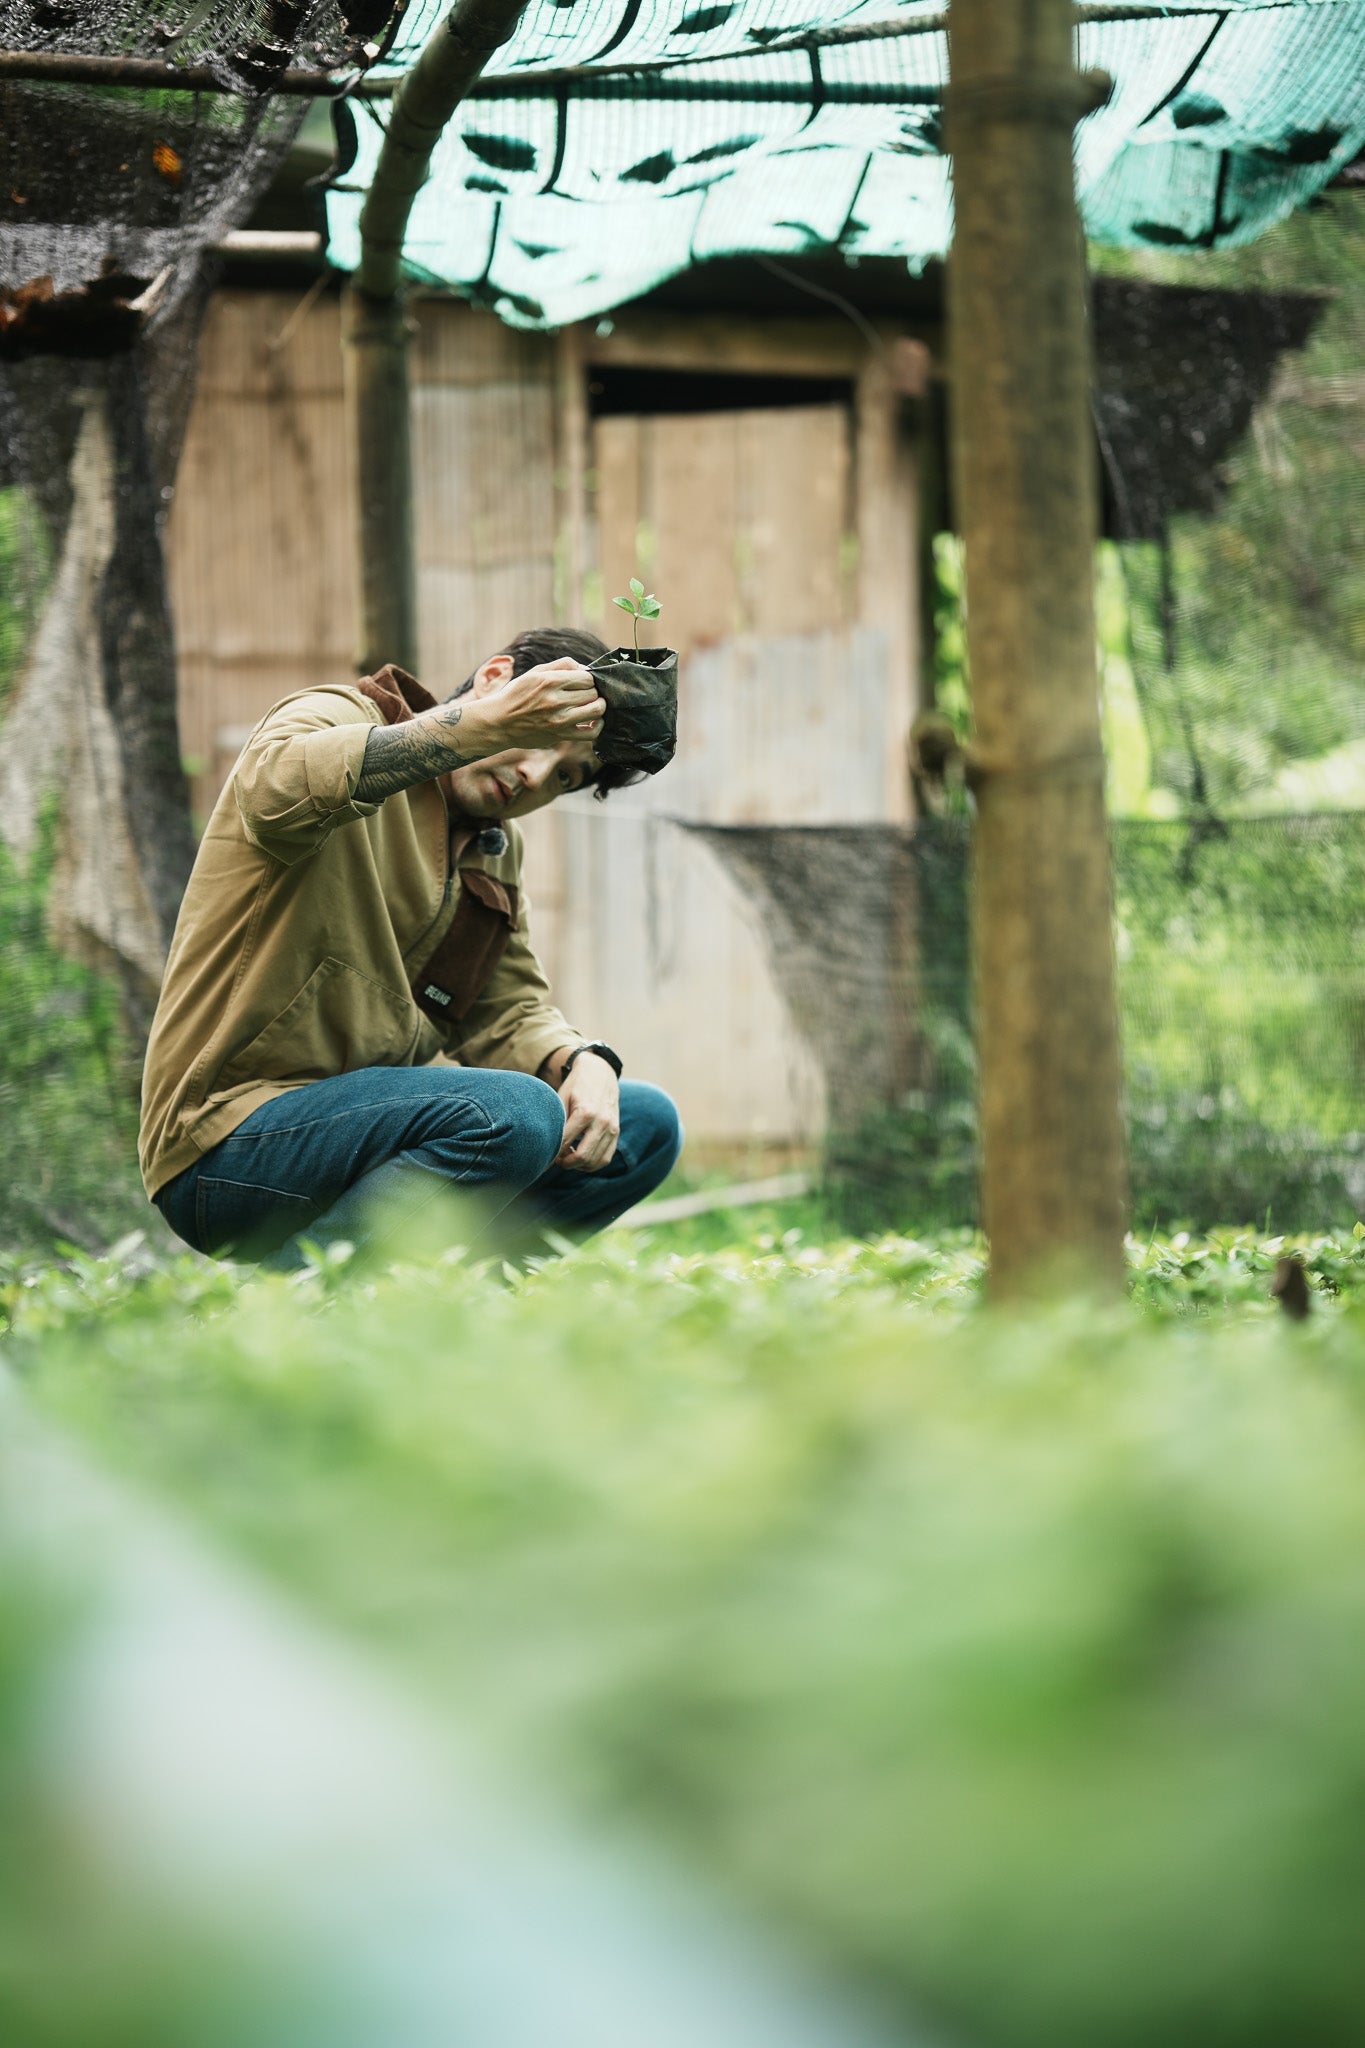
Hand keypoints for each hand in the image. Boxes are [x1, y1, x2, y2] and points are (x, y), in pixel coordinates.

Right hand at [471, 658, 604, 753]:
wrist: (500, 722)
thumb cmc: (517, 694)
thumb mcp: (535, 672)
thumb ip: (561, 665)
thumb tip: (585, 668)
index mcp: (550, 681)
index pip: (587, 677)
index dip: (588, 678)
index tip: (582, 682)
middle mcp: (556, 700)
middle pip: (593, 692)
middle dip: (593, 691)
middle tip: (585, 694)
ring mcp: (559, 720)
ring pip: (596, 710)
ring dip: (598, 706)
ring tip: (592, 705)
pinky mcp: (560, 736)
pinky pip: (591, 733)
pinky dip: (598, 726)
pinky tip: (593, 721)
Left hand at [554, 1052, 619, 1172]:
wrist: (600, 1073)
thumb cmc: (576, 1086)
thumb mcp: (562, 1099)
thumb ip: (556, 1123)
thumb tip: (543, 1147)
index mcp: (585, 1113)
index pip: (565, 1143)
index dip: (552, 1154)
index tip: (544, 1158)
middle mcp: (602, 1122)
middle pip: (582, 1157)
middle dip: (565, 1163)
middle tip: (556, 1158)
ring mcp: (612, 1129)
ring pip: (595, 1162)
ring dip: (578, 1165)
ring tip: (568, 1156)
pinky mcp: (616, 1133)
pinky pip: (605, 1158)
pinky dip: (592, 1164)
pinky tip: (581, 1156)